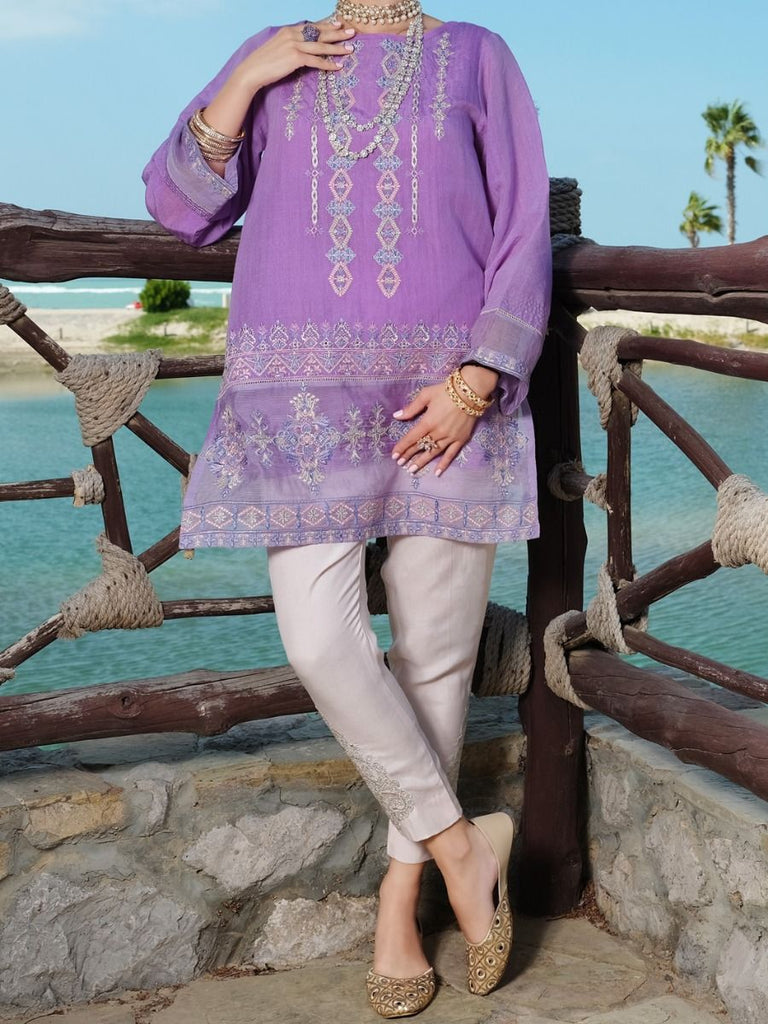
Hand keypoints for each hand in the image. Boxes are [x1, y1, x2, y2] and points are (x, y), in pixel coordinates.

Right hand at [230, 19, 356, 95]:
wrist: (252, 71)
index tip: (339, 23)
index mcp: (288, 30)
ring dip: (337, 48)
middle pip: (320, 32)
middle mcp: (292, 34)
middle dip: (337, 32)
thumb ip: (290, 45)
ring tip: (350, 49)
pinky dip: (328, 64)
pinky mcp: (295, 58)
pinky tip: (338, 66)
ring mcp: (294, 45)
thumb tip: (301, 50)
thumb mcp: (278, 48)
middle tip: (352, 32)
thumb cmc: (264, 63)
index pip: (312, 26)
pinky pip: (316, 61)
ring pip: (321, 46)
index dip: (326, 25)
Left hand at [391, 384, 479, 478]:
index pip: (411, 438)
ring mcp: (450, 438)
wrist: (470, 391)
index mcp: (428, 422)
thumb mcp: (426, 395)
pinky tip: (437, 473)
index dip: (402, 447)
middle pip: (420, 446)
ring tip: (412, 470)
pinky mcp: (460, 439)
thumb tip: (396, 416)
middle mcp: (438, 432)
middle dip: (409, 455)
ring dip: (422, 461)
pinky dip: (444, 464)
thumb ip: (411, 408)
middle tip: (400, 464)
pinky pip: (451, 454)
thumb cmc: (446, 391)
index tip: (394, 455)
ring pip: (433, 453)